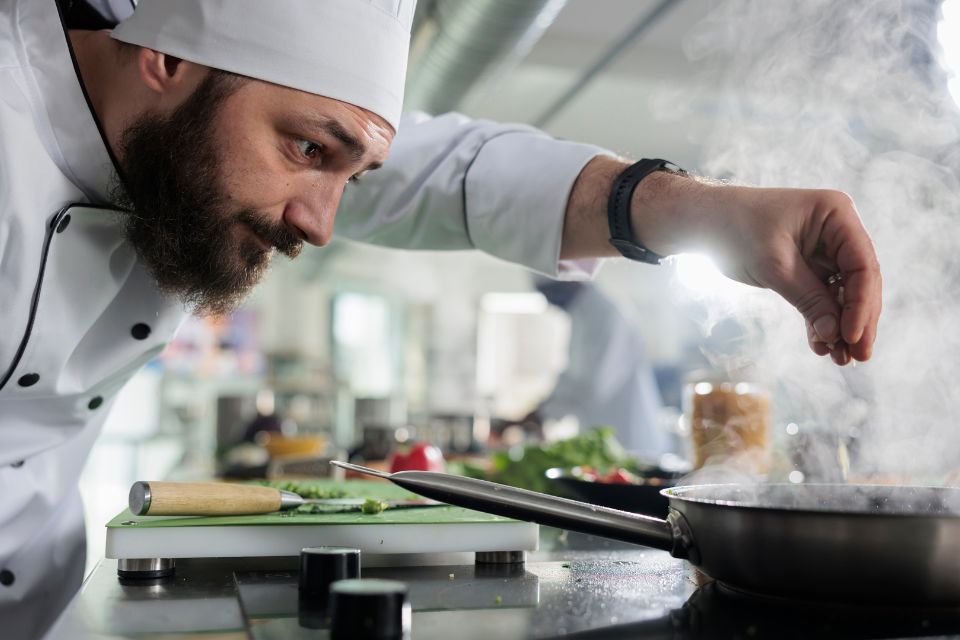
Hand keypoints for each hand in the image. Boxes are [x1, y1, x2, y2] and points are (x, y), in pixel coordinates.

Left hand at [638, 176, 880, 364]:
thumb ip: (808, 298)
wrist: (704, 222)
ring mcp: (825, 250)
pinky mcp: (809, 267)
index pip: (863, 265)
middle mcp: (837, 230)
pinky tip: (821, 347)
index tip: (852, 337)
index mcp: (836, 214)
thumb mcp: (774, 265)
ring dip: (841, 327)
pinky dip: (821, 321)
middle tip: (858, 357)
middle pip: (860, 282)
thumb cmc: (736, 230)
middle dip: (858, 321)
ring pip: (843, 294)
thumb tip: (836, 335)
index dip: (862, 304)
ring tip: (840, 360)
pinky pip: (822, 298)